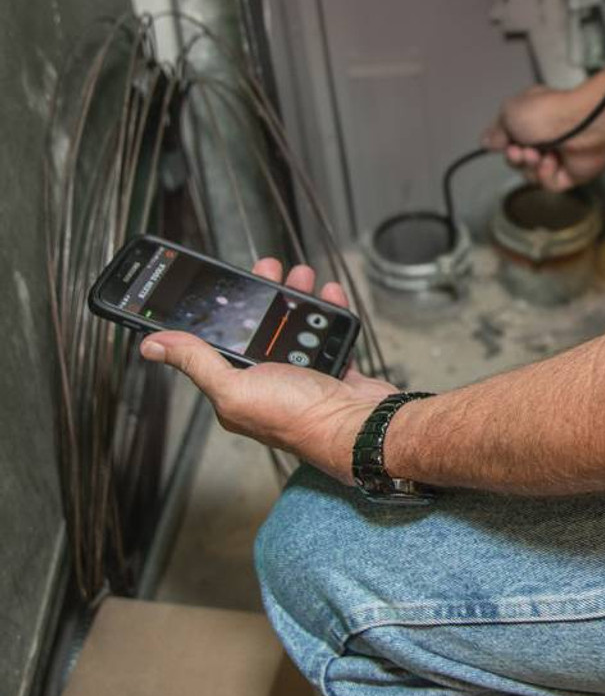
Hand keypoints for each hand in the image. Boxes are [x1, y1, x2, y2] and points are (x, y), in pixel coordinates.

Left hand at [139, 258, 398, 483]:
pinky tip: (328, 296)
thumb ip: (197, 362)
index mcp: (238, 389)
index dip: (222, 310)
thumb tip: (154, 344)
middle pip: (260, 327)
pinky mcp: (332, 369)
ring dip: (298, 297)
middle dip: (264, 294)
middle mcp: (268, 381)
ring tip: (302, 277)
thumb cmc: (300, 417)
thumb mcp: (235, 388)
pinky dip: (329, 311)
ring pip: (295, 325)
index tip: (226, 282)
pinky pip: (327, 333)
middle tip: (268, 269)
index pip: (219, 343)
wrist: (360, 427)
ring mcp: (303, 375)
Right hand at [481, 83, 604, 191]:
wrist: (583, 127)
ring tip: (539, 154)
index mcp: (531, 117)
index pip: (509, 137)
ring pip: (531, 174)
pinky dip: (547, 175)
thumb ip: (496, 130)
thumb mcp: (509, 113)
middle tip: (520, 151)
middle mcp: (545, 136)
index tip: (500, 143)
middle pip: (517, 159)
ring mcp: (559, 155)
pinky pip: (549, 184)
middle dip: (515, 158)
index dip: (502, 143)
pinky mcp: (571, 173)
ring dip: (530, 166)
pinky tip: (553, 162)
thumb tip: (487, 141)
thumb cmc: (551, 113)